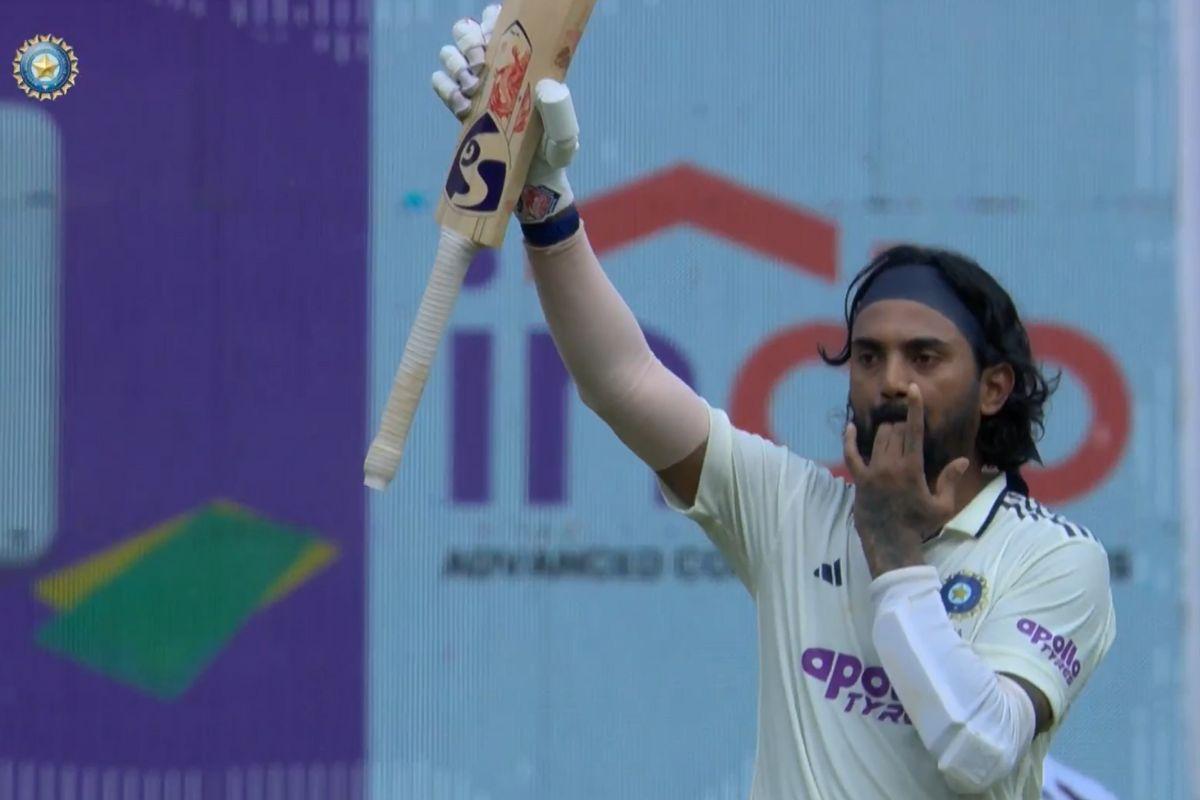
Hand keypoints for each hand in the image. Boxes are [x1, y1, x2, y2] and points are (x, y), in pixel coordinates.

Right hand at [431, 5, 580, 223]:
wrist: (528, 187)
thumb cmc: (552, 159)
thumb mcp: (563, 140)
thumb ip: (561, 116)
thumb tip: (545, 87)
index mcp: (523, 61)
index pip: (501, 21)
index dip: (492, 20)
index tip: (495, 38)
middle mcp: (497, 68)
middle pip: (469, 30)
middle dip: (470, 42)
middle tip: (482, 67)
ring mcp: (477, 86)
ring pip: (450, 53)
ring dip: (457, 66)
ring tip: (473, 92)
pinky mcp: (461, 107)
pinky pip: (440, 81)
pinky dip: (446, 90)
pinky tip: (464, 110)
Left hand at [842, 384, 970, 576]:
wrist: (890, 542)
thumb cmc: (918, 525)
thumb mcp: (941, 505)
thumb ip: (949, 480)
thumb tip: (962, 460)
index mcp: (912, 469)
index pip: (913, 431)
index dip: (914, 408)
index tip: (912, 389)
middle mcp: (890, 466)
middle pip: (894, 431)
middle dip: (902, 427)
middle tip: (908, 437)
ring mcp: (872, 471)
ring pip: (877, 439)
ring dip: (886, 433)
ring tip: (893, 439)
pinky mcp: (859, 479)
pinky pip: (851, 454)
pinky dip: (849, 439)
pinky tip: (849, 427)